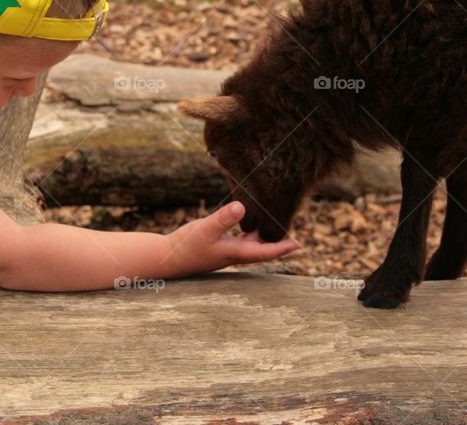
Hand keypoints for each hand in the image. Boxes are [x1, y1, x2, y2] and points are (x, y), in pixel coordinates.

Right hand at [165, 202, 299, 276]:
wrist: (167, 259)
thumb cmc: (185, 246)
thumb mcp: (205, 228)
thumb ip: (223, 218)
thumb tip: (242, 206)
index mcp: (234, 253)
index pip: (265, 252)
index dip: (282, 248)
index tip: (299, 244)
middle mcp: (233, 255)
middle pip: (262, 251)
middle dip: (278, 244)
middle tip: (294, 236)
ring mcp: (225, 252)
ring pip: (251, 246)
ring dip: (264, 239)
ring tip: (276, 227)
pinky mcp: (217, 247)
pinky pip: (240, 242)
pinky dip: (249, 235)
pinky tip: (248, 225)